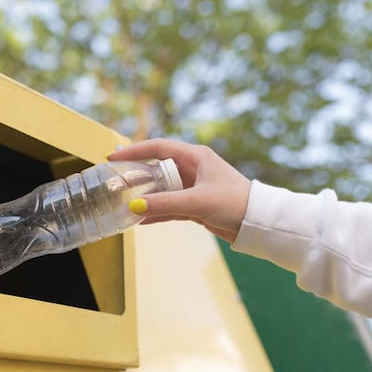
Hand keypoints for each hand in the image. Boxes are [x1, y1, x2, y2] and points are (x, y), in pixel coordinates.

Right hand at [108, 138, 251, 242]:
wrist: (258, 223)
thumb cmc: (234, 203)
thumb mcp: (197, 201)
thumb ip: (166, 203)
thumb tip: (135, 206)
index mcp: (196, 157)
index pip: (158, 148)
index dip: (134, 150)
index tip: (114, 156)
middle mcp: (193, 169)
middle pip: (157, 169)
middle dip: (136, 176)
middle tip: (115, 183)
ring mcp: (193, 187)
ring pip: (162, 189)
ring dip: (145, 197)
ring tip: (123, 203)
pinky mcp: (195, 205)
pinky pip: (170, 206)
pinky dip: (157, 212)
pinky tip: (141, 220)